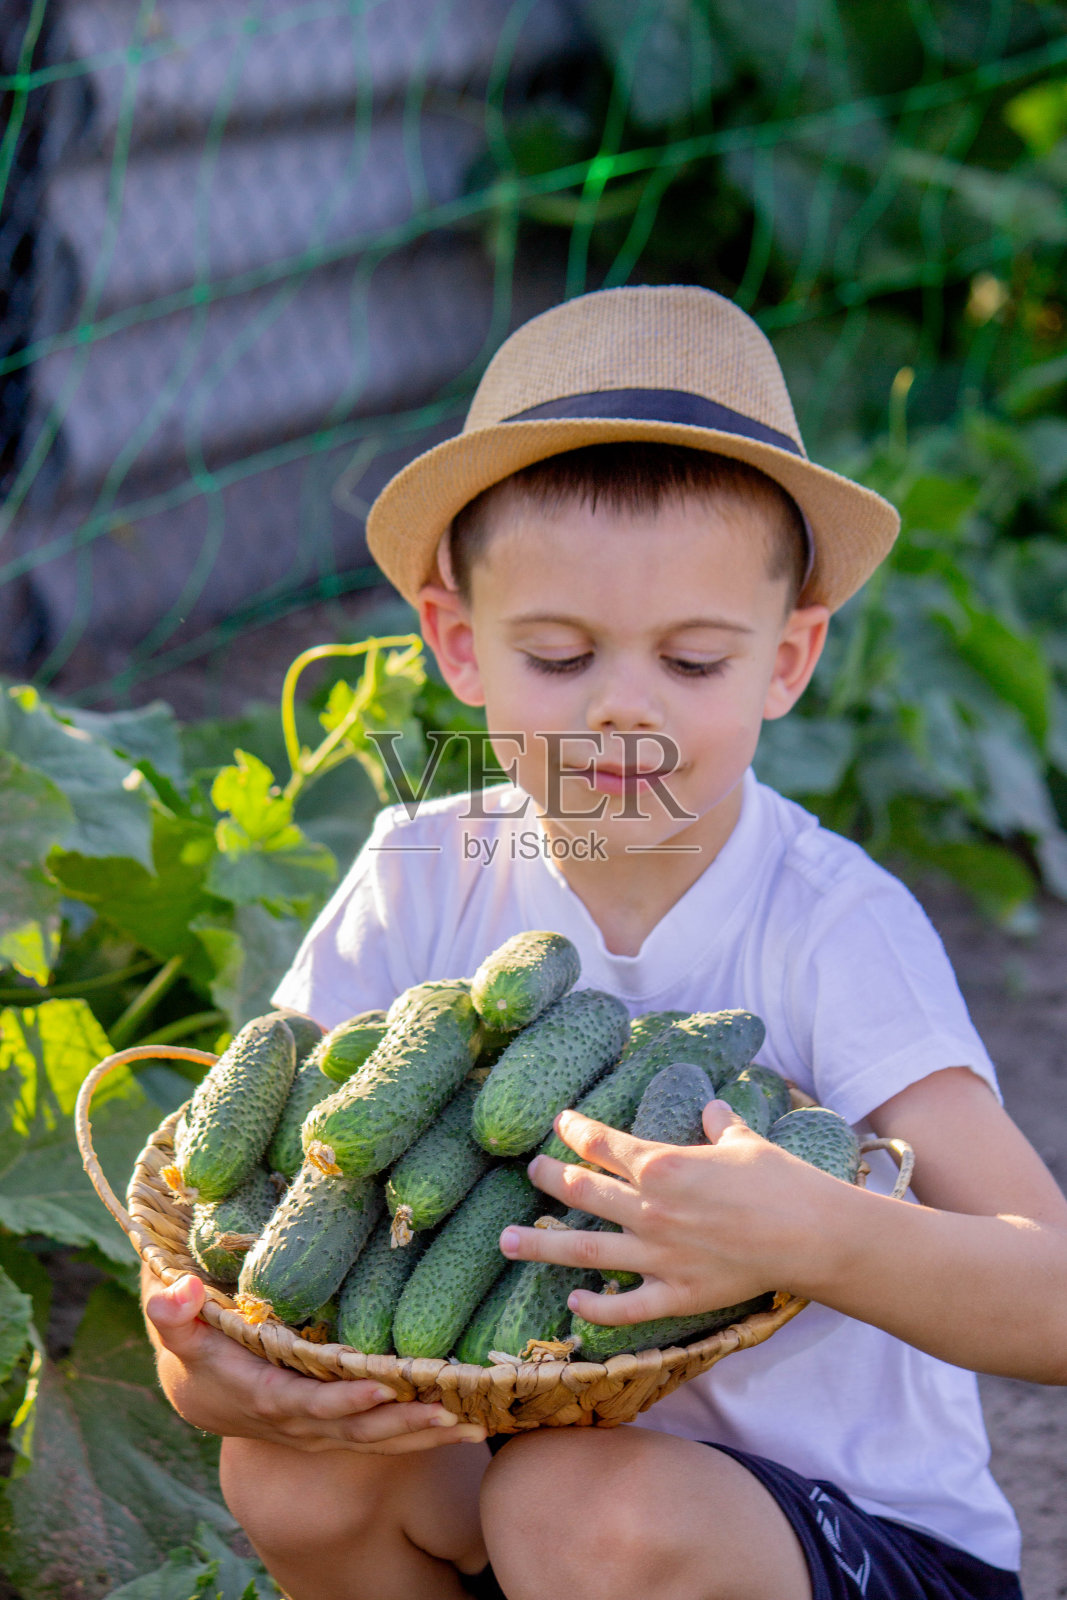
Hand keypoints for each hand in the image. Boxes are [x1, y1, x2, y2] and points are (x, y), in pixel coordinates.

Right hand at [143, 1270, 486, 1453]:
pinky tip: (472, 1424)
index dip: (342, 1401)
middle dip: (403, 1423)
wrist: (206, 1393)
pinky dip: (428, 1434)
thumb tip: (177, 1289)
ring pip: (381, 1441)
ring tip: (476, 1425)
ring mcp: (326, 1429)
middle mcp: (303, 1422)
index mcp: (268, 1396)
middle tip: (450, 1410)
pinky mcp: (344, 1426)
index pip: (308, 1404)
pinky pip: (390, 1437)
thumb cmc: (200, 1350)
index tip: (378, 1388)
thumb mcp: (180, 1331)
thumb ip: (172, 1311)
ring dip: (427, 1435)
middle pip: (357, 1431)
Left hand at [501, 1102, 834, 1325]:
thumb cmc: (780, 1182)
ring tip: (506, 1241)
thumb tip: (713, 1109)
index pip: (604, 1144)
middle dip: (549, 1179)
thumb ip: (720, 1126)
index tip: (561, 1123)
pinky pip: (625, 1306)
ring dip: (542, 1245)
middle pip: (582, 1192)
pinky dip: (595, 1307)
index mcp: (663, 1164)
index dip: (577, 1131)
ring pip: (585, 1250)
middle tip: (529, 1171)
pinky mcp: (676, 1295)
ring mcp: (658, 1255)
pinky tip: (572, 1302)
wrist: (812, 1235)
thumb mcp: (745, 1142)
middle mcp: (650, 1209)